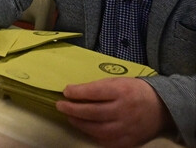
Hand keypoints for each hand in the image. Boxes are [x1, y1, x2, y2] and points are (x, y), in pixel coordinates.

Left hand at [57, 77, 172, 146]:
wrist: (162, 108)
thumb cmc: (134, 91)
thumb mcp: (118, 82)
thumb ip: (97, 87)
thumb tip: (73, 92)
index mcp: (122, 91)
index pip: (95, 92)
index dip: (77, 93)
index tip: (66, 92)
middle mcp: (125, 111)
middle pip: (93, 113)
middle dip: (73, 109)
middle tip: (60, 106)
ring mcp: (128, 128)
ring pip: (98, 130)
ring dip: (80, 124)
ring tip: (70, 117)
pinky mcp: (130, 141)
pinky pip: (107, 141)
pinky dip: (93, 135)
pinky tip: (85, 128)